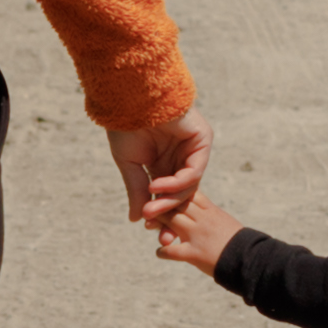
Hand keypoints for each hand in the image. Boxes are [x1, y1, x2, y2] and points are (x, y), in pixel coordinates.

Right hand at [107, 110, 210, 228]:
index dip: (162, 214)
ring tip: (150, 205)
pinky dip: (176, 183)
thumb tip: (136, 219)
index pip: (170, 195)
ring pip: (189, 187)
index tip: (150, 230)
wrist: (129, 97)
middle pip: (183, 195)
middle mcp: (182, 158)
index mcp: (165, 163)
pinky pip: (194, 171)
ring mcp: (194, 149)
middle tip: (155, 229)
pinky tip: (155, 184)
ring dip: (169, 199)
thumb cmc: (126, 125)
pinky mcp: (202, 140)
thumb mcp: (130, 165)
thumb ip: (136, 192)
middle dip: (170, 214)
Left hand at [152, 198, 241, 277]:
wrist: (251, 260)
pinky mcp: (194, 254)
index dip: (173, 191)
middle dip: (160, 204)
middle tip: (148, 207)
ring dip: (157, 223)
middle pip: (176, 204)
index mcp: (211, 210)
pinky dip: (163, 251)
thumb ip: (209, 214)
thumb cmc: (239, 242)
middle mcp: (203, 219)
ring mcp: (197, 235)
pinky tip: (160, 252)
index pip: (188, 192)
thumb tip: (195, 209)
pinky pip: (172, 250)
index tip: (162, 192)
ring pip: (171, 221)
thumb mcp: (224, 221)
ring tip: (149, 226)